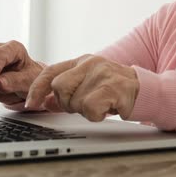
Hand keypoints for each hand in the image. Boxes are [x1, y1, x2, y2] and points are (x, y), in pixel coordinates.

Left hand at [25, 55, 139, 121]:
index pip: (50, 72)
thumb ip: (66, 92)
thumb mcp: (88, 86)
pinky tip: (107, 109)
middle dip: (66, 102)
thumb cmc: (114, 89)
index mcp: (81, 62)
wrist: (145, 90)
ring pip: (75, 101)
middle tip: (82, 105)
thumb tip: (44, 101)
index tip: (30, 104)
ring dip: (84, 111)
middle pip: (59, 87)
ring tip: (99, 105)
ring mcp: (103, 74)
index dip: (36, 89)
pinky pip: (90, 108)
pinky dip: (96, 115)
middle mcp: (91, 64)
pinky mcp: (114, 88)